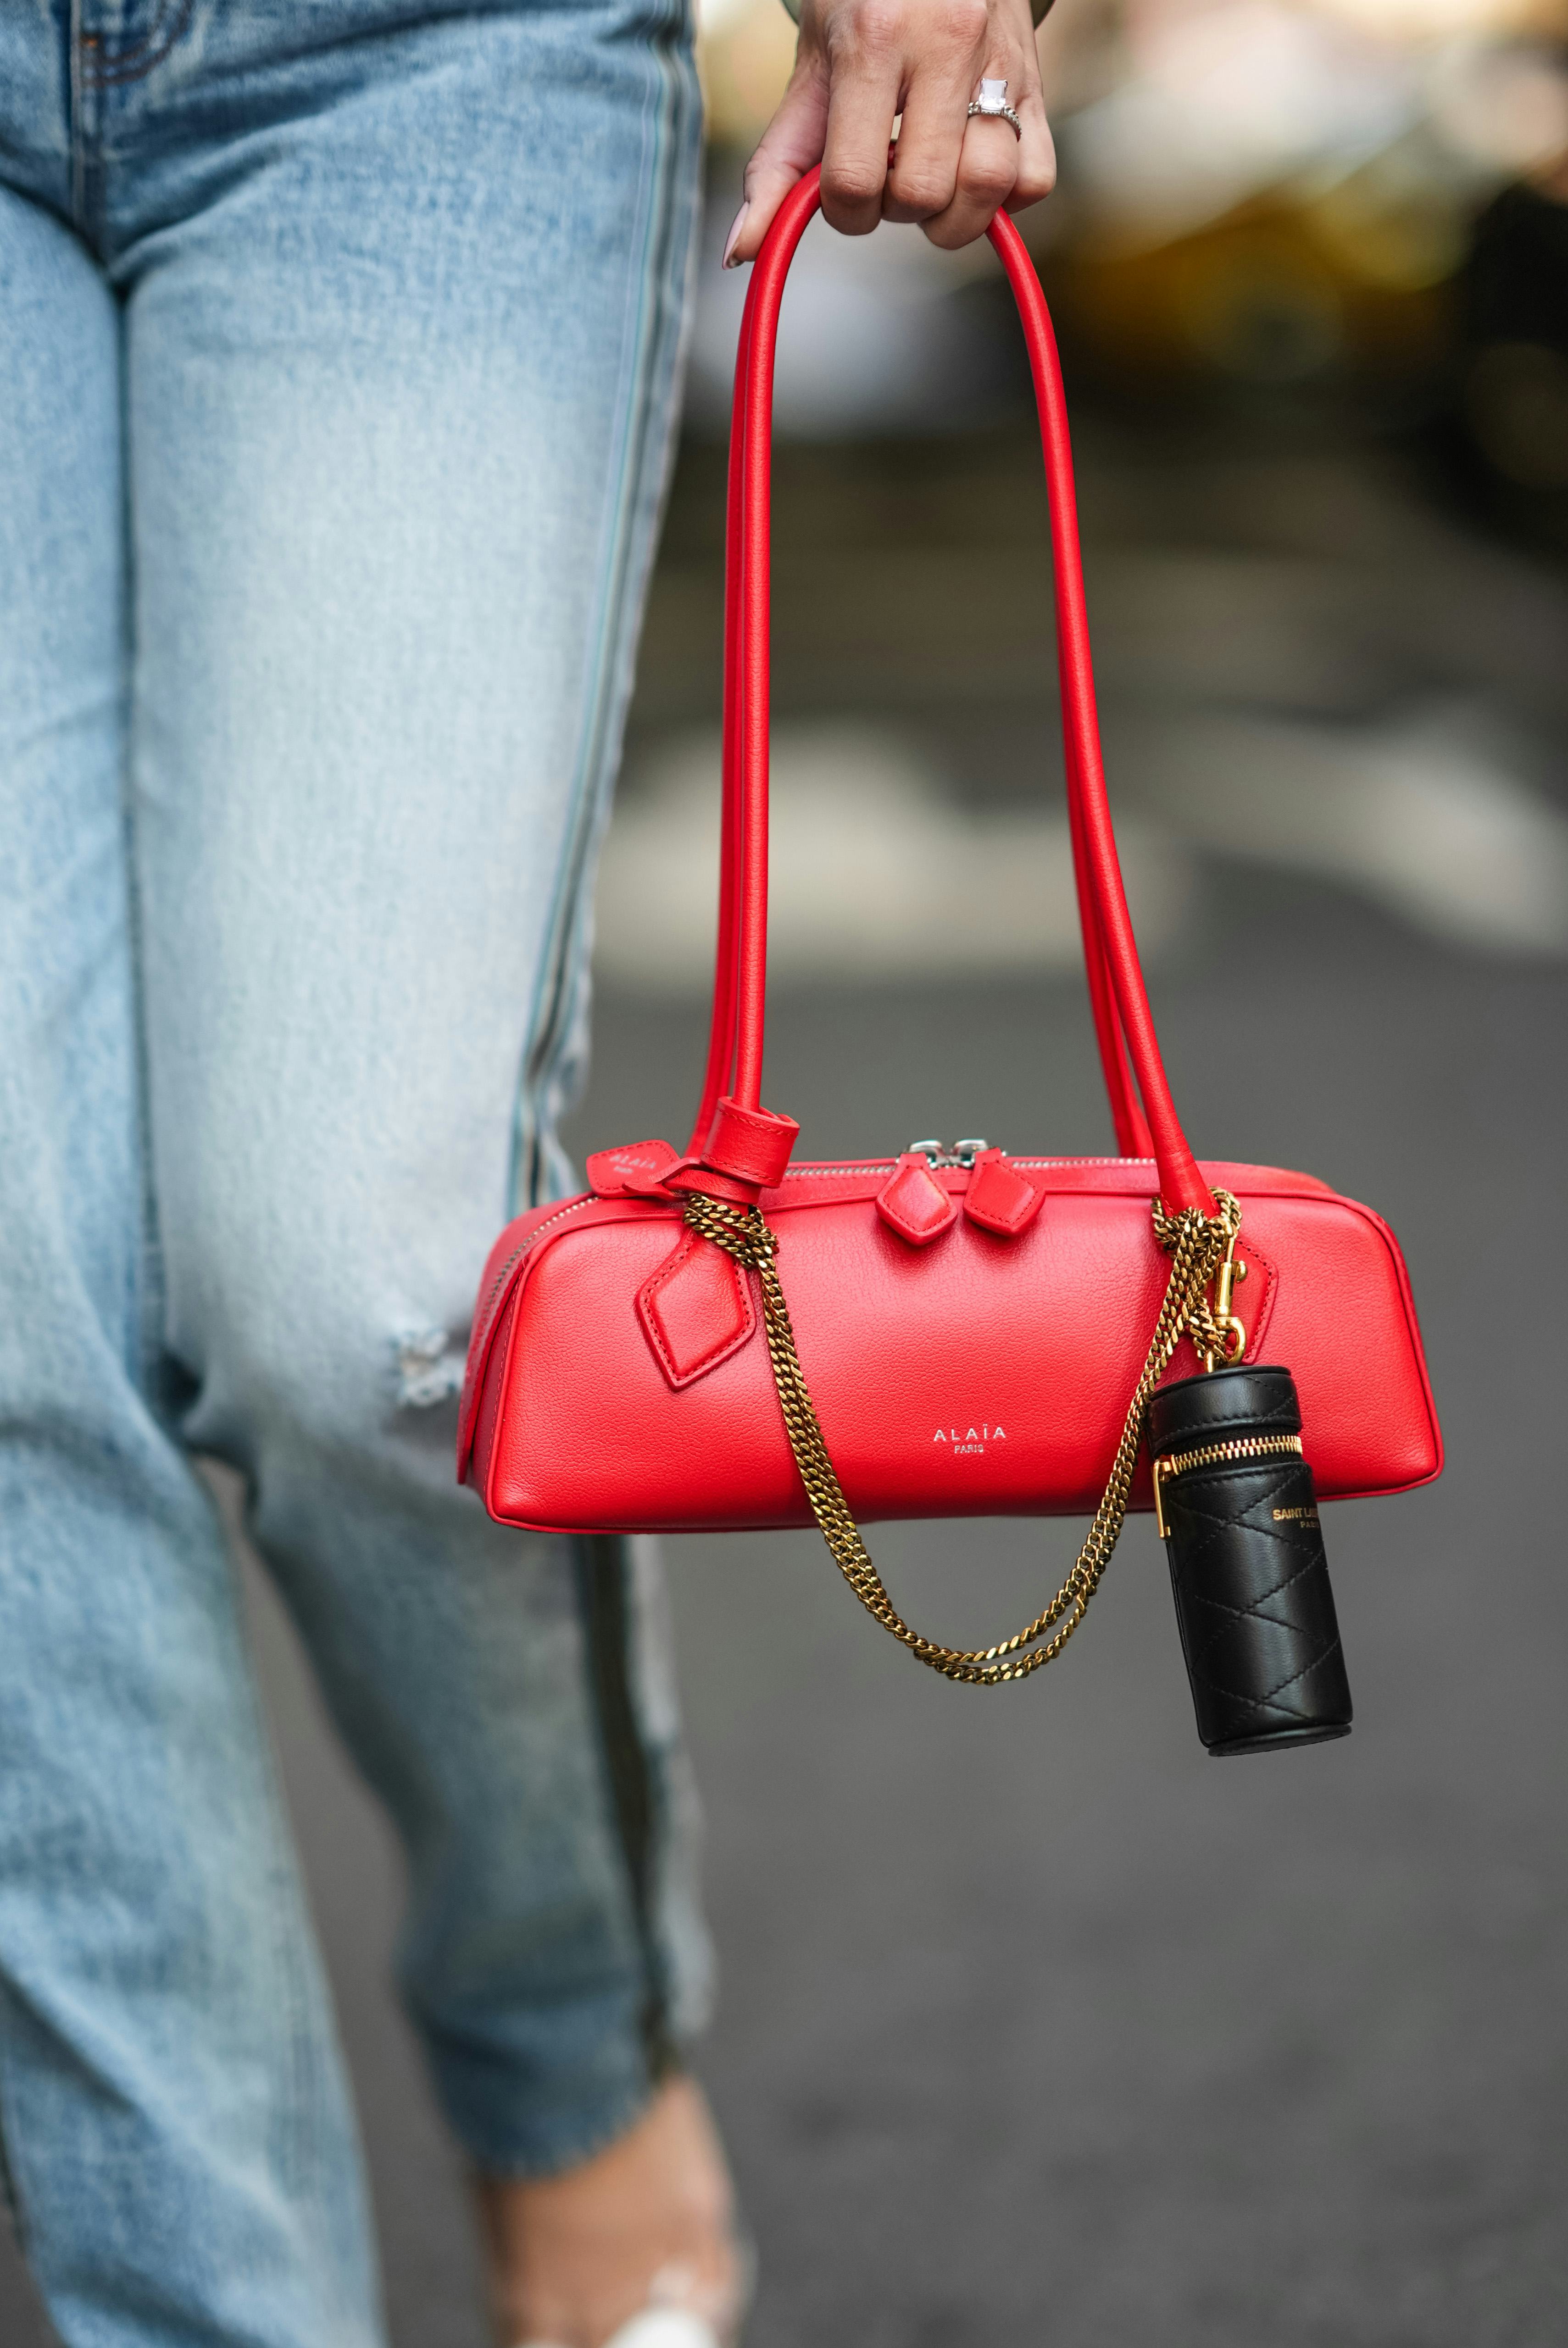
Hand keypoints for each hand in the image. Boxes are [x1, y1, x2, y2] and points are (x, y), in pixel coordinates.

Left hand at [723, 0, 1055, 266]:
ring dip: (954, 215)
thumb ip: (777, 163)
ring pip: (989, 188)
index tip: (845, 193)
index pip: (855, 180)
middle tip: (889, 177)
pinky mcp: (1039, 83)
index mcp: (874, 38)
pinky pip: (1034, 179)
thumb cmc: (863, 8)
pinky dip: (1004, 198)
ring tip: (932, 182)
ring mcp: (1002, 61)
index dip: (845, 211)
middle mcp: (947, 43)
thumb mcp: (811, 71)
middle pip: (924, 192)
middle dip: (898, 210)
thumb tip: (742, 251)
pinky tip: (971, 170)